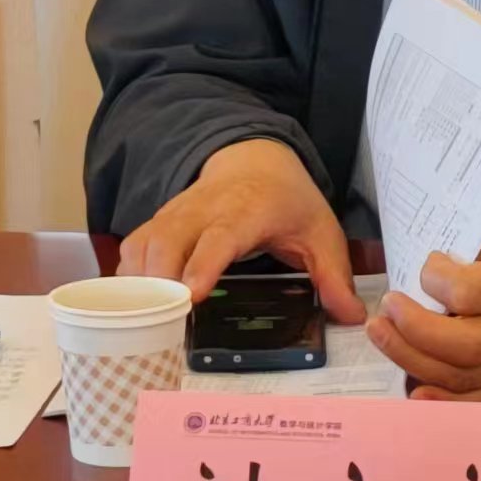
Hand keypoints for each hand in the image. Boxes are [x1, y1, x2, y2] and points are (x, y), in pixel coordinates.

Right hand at [117, 138, 365, 323]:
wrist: (256, 160)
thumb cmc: (288, 201)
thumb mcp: (320, 233)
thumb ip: (334, 275)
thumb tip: (351, 317)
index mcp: (247, 211)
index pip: (219, 237)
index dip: (202, 265)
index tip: (191, 295)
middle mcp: (205, 209)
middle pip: (169, 239)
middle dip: (159, 279)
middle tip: (160, 321)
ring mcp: (178, 213)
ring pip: (145, 242)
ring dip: (138, 280)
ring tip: (140, 321)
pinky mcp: (161, 221)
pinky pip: (134, 245)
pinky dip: (128, 273)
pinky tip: (132, 304)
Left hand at [366, 216, 480, 400]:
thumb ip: (471, 237)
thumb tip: (424, 256)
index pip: (470, 292)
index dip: (437, 279)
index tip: (427, 265)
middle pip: (463, 343)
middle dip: (414, 328)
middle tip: (386, 306)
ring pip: (461, 374)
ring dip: (412, 358)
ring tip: (381, 333)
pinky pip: (475, 402)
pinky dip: (442, 401)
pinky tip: (412, 388)